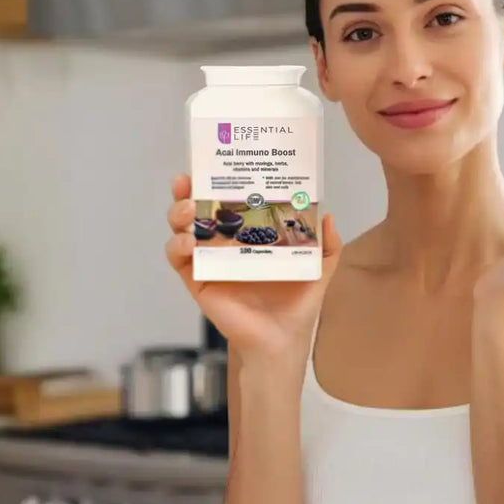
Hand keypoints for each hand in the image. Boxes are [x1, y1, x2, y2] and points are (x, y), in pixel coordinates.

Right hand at [164, 174, 343, 355]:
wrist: (283, 339)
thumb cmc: (297, 303)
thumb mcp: (318, 268)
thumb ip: (327, 245)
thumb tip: (328, 215)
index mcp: (249, 234)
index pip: (228, 201)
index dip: (216, 182)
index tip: (211, 164)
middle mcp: (224, 244)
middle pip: (197, 210)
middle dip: (186, 192)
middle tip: (188, 181)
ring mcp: (208, 261)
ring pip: (181, 230)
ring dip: (177, 215)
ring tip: (187, 211)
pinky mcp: (198, 281)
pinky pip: (178, 260)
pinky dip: (176, 248)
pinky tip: (188, 243)